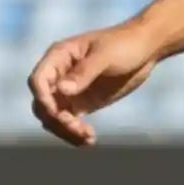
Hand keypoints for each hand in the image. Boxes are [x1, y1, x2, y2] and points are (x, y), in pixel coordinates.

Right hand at [26, 23, 160, 147]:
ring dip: (65, 131)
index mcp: (58, 56)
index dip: (43, 99)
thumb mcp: (106, 56)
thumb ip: (84, 72)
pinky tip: (90, 139)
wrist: (144, 49)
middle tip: (78, 128)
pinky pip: (69, 122)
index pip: (38, 81)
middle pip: (42, 104)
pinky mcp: (81, 103)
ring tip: (87, 137)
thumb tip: (62, 89)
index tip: (58, 114)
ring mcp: (68, 91)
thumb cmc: (124, 44)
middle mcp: (58, 75)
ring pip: (53, 117)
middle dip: (56, 119)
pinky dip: (75, 133)